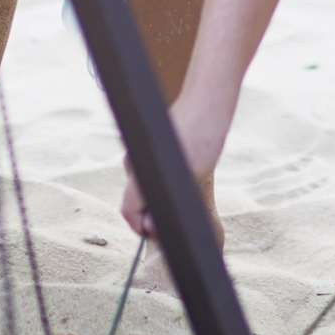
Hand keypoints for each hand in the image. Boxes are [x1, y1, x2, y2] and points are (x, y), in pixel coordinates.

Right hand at [122, 92, 230, 240]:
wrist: (207, 102)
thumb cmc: (203, 138)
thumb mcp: (193, 179)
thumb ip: (172, 206)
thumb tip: (153, 228)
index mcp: (138, 172)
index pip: (128, 211)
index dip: (142, 228)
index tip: (161, 231)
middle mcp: (133, 161)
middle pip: (135, 200)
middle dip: (153, 213)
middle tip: (179, 213)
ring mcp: (140, 151)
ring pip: (143, 185)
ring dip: (159, 196)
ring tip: (186, 191)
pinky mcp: (149, 144)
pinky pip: (150, 171)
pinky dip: (162, 181)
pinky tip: (184, 175)